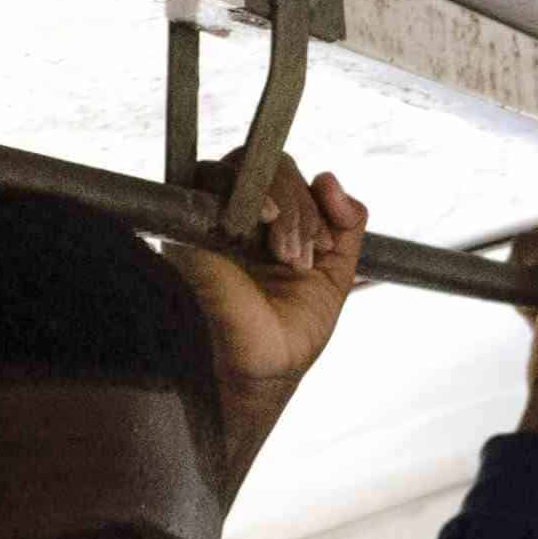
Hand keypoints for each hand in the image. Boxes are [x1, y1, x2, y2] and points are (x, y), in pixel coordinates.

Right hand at [163, 149, 369, 464]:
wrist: (258, 371)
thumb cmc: (287, 337)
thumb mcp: (334, 277)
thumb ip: (347, 228)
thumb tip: (329, 178)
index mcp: (270, 230)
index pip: (292, 180)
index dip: (316, 202)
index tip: (325, 248)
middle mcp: (238, 220)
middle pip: (272, 167)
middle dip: (302, 206)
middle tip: (302, 256)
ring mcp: (213, 219)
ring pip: (247, 168)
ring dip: (285, 203)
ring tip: (287, 253)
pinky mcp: (190, 225)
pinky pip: (215, 180)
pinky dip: (251, 193)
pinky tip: (267, 223)